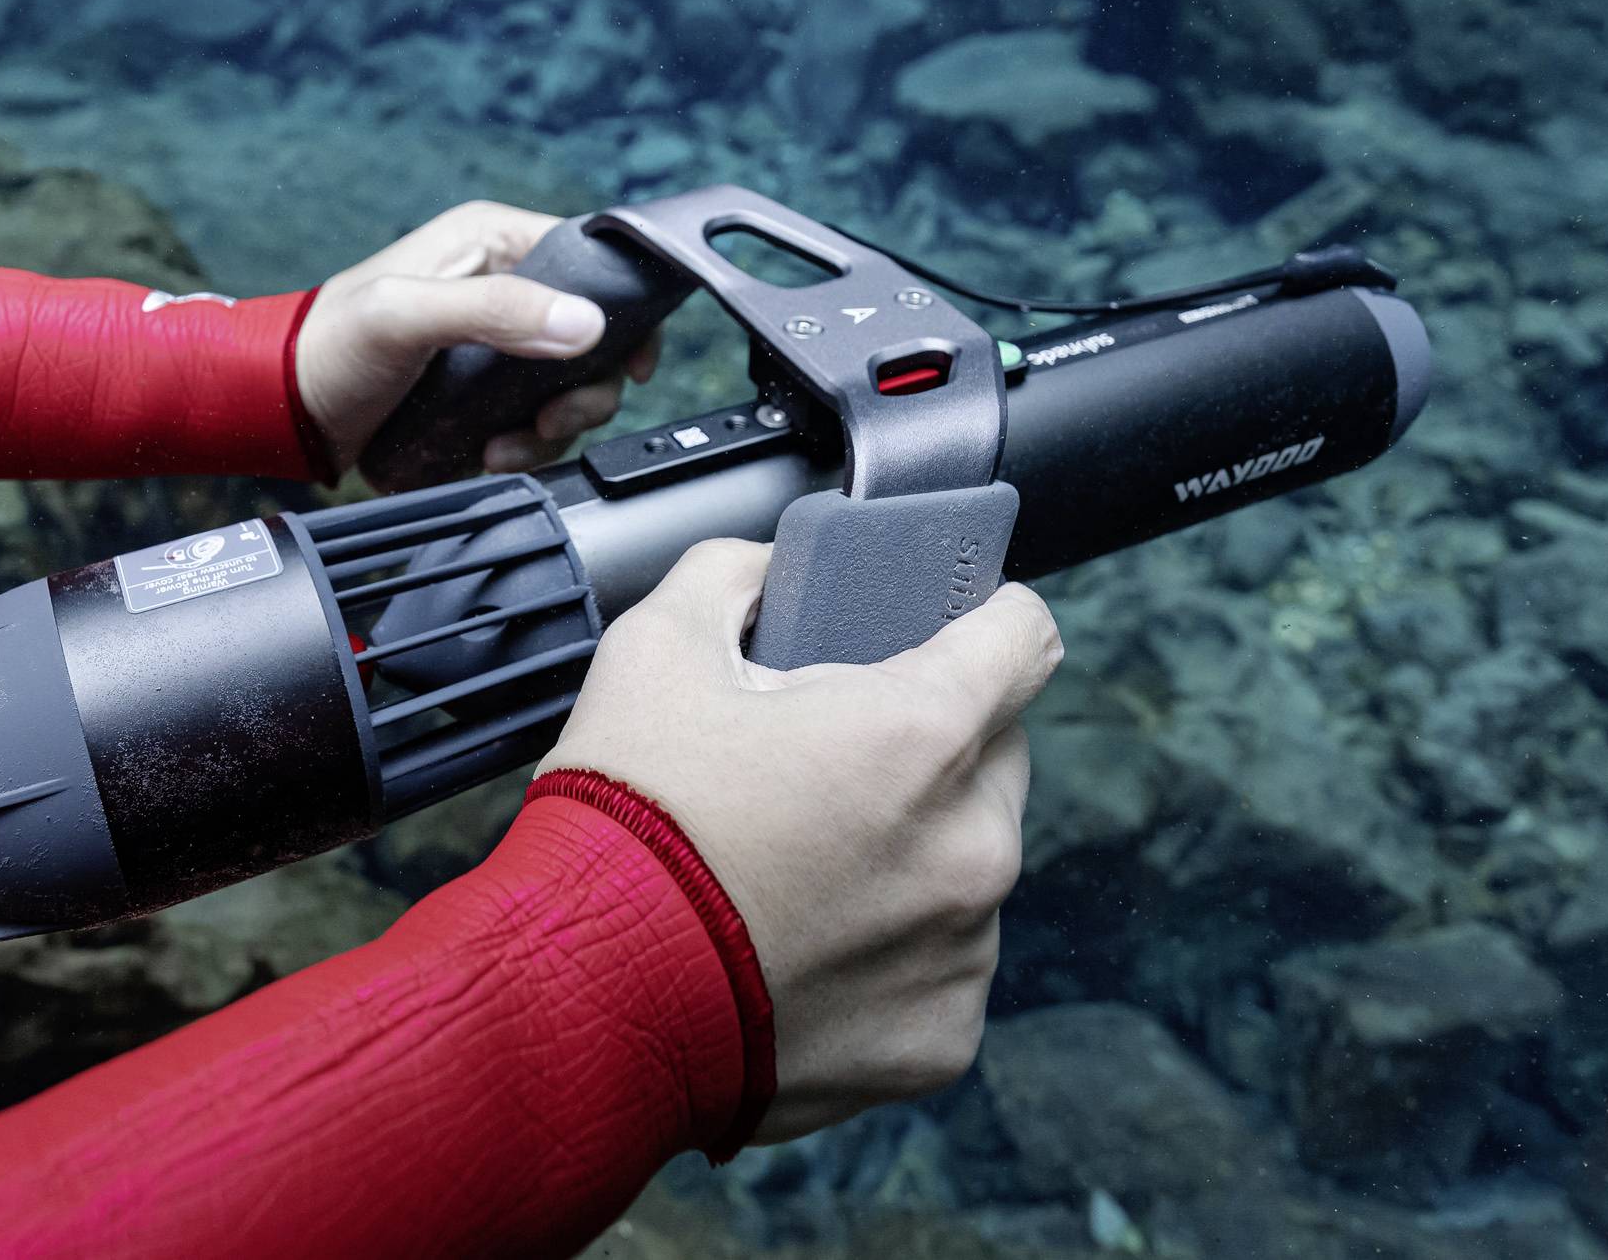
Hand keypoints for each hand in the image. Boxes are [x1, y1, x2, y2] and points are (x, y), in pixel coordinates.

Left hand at [295, 202, 657, 484]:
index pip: (592, 258)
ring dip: (551, 427)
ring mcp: (495, 341)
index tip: (628, 362)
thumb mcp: (405, 317)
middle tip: (553, 421)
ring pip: (569, 384)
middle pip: (591, 335)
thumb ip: (494, 311)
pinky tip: (490, 453)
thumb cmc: (326, 347)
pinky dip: (526, 443)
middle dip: (583, 390)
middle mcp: (501, 284)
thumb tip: (584, 323)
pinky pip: (535, 416)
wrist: (281, 409)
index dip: (623, 310)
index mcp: (490, 240)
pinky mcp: (483, 389)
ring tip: (505, 446)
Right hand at [539, 540, 1061, 1141]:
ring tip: (802, 868)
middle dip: (931, 746)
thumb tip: (773, 570)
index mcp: (921, 733)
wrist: (583, 1001)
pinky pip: (942, 968)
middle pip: (995, 757)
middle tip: (829, 762)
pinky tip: (805, 949)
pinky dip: (889, 954)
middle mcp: (971, 844)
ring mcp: (963, 949)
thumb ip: (733, 576)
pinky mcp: (941, 1037)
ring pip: (968, 866)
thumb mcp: (654, 649)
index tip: (950, 632)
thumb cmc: (625, 824)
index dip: (985, 620)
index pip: (1024, 638)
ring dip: (911, 853)